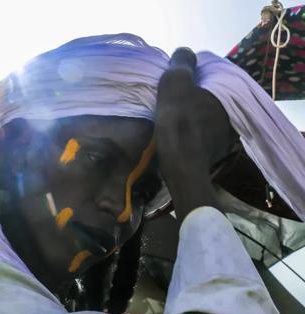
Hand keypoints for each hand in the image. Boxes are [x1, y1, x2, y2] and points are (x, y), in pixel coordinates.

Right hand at [154, 48, 231, 220]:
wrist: (183, 168)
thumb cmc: (179, 123)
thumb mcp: (175, 85)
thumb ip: (181, 63)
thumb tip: (184, 51)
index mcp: (229, 90)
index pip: (210, 72)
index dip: (190, 75)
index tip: (173, 82)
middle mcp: (235, 109)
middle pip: (210, 93)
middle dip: (193, 94)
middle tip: (170, 99)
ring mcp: (229, 132)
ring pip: (208, 113)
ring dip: (194, 113)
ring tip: (173, 117)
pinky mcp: (220, 150)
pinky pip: (206, 132)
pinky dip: (195, 130)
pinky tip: (180, 134)